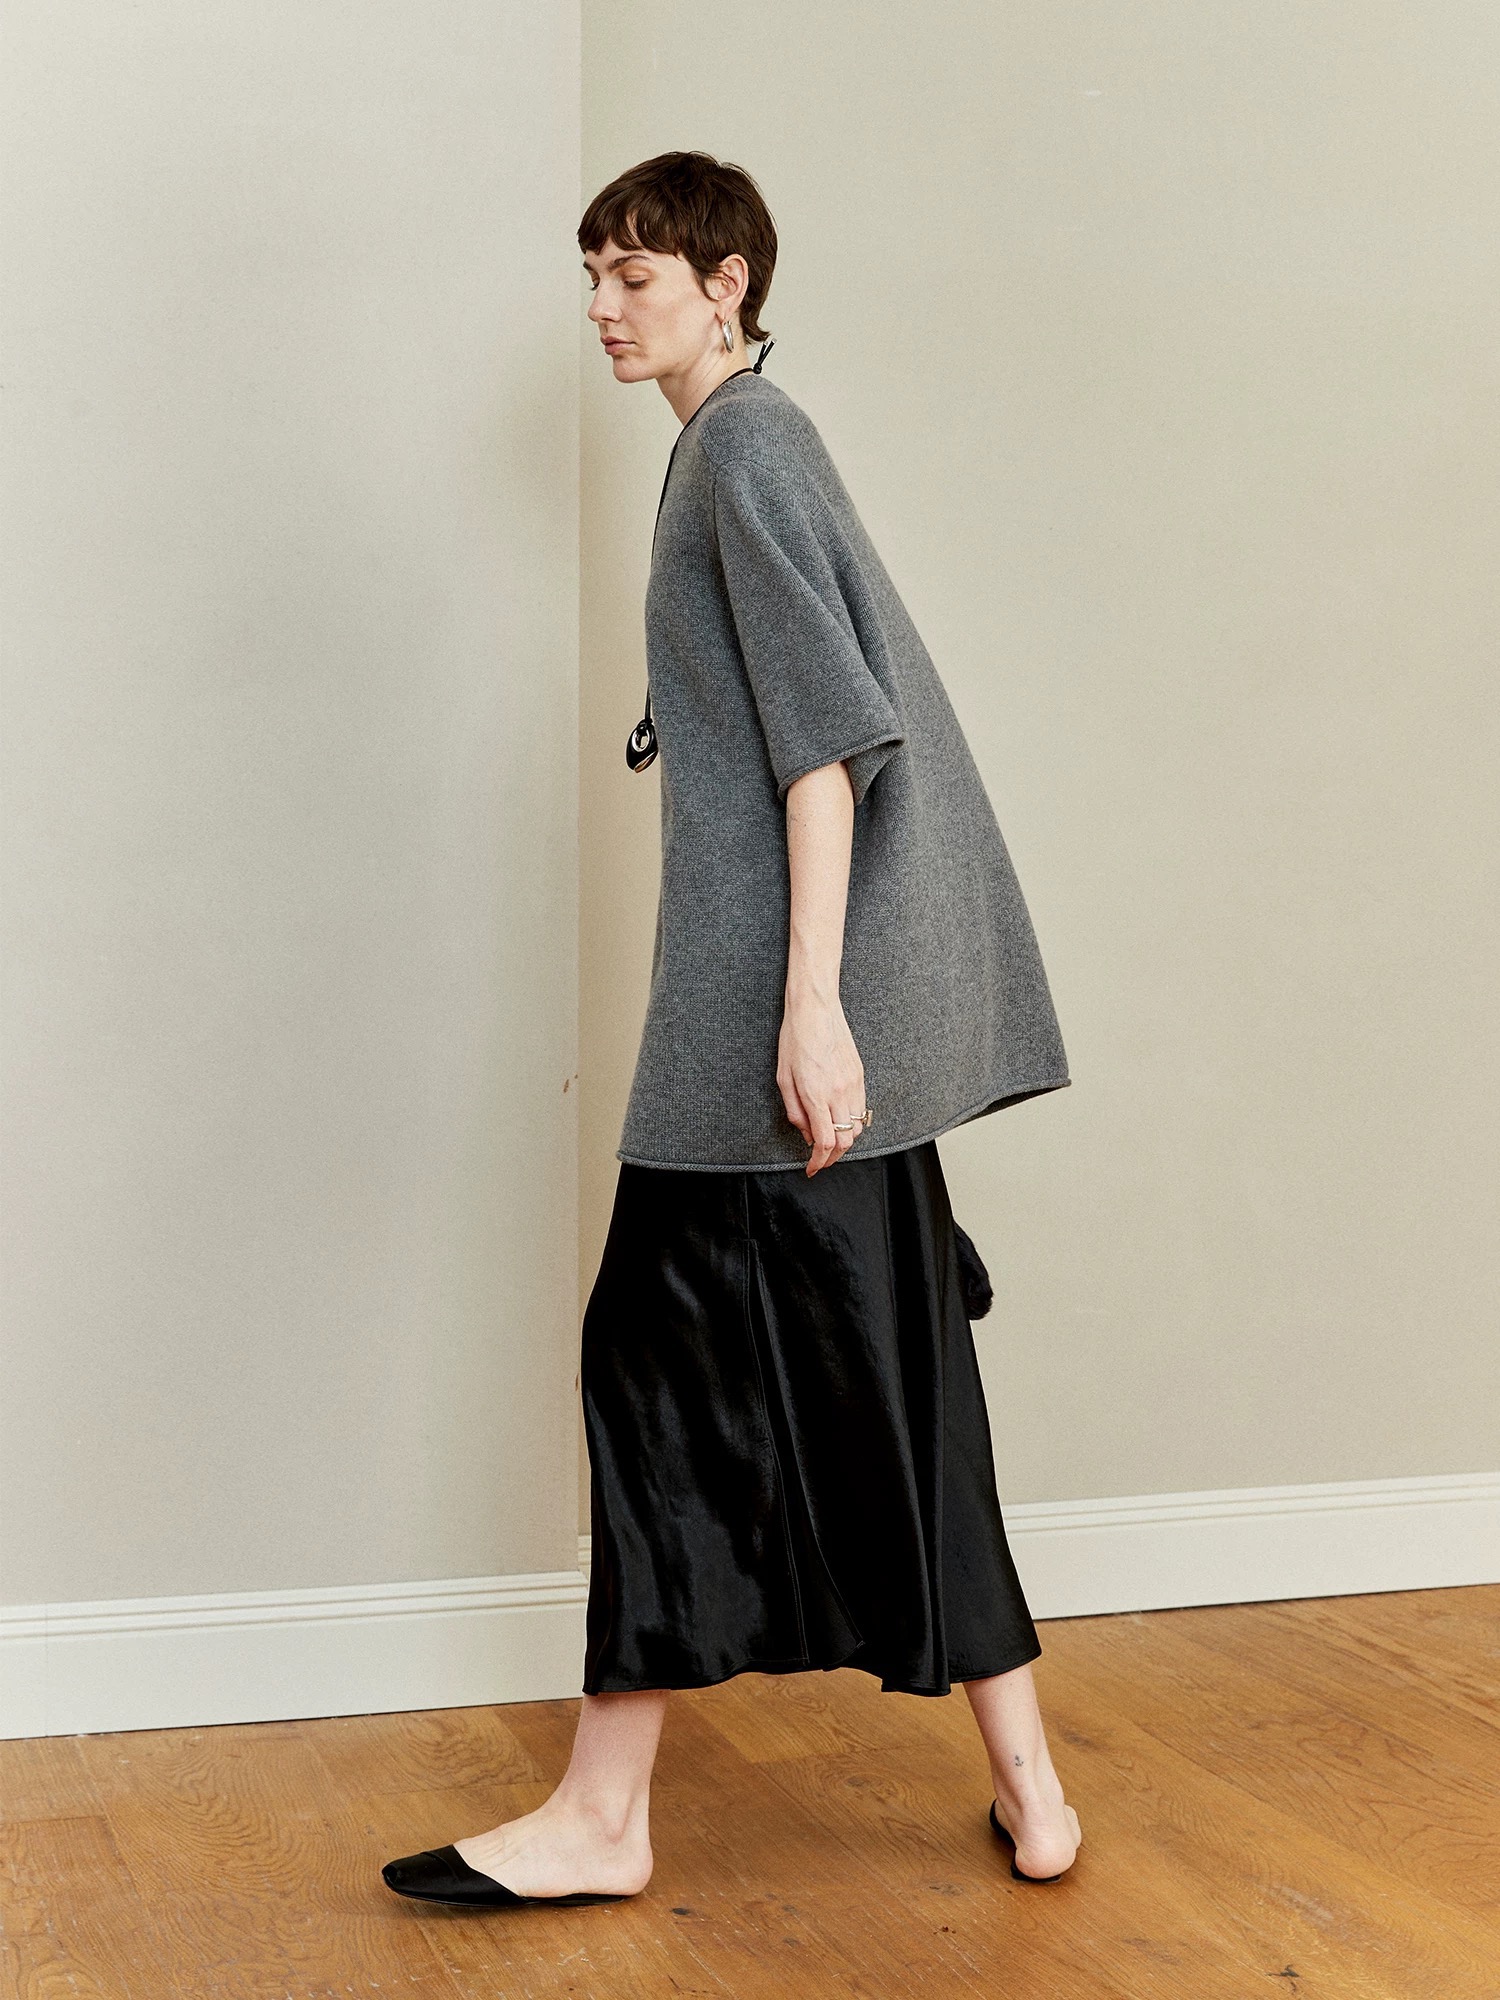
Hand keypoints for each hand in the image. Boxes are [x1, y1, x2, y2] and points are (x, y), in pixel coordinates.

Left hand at [777, 989, 866, 1176]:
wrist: (816, 1009)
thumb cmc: (795, 1040)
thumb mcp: (783, 1079)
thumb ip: (795, 1111)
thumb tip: (807, 1134)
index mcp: (816, 1095)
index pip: (825, 1143)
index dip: (818, 1162)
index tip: (811, 1169)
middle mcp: (839, 1092)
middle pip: (846, 1141)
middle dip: (832, 1158)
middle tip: (820, 1161)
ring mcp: (854, 1084)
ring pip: (858, 1128)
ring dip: (844, 1141)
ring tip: (829, 1142)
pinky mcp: (860, 1076)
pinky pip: (862, 1109)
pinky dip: (853, 1123)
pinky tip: (839, 1121)